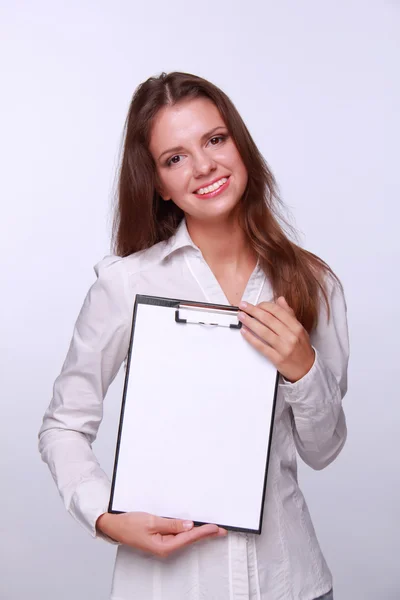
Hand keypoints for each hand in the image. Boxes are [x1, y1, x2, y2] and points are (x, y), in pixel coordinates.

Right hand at [96, 511, 226, 556]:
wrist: (115, 526)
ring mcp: (163, 545)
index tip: (216, 527)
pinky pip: (178, 536)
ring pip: (185, 538)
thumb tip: (188, 525)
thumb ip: (171, 524)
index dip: (204, 531)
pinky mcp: (161, 540)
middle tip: (221, 530)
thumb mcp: (151, 521)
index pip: (189, 537)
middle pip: (190, 539)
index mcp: (164, 546)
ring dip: (198, 532)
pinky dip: (188, 531)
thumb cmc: (129, 525)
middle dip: (206, 533)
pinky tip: (194, 529)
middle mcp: (165, 548)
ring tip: (212, 529)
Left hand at [238, 296, 314, 382]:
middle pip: (269, 319)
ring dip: (250, 322)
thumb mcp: (299, 330)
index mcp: (296, 327)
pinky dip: (251, 338)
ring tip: (241, 317)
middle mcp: (291, 336)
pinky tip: (244, 331)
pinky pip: (261, 346)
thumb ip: (289, 314)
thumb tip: (280, 300)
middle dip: (253, 310)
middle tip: (244, 306)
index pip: (278, 311)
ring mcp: (284, 348)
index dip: (265, 305)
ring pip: (263, 331)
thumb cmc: (302, 349)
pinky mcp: (277, 358)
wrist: (307, 370)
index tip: (256, 304)